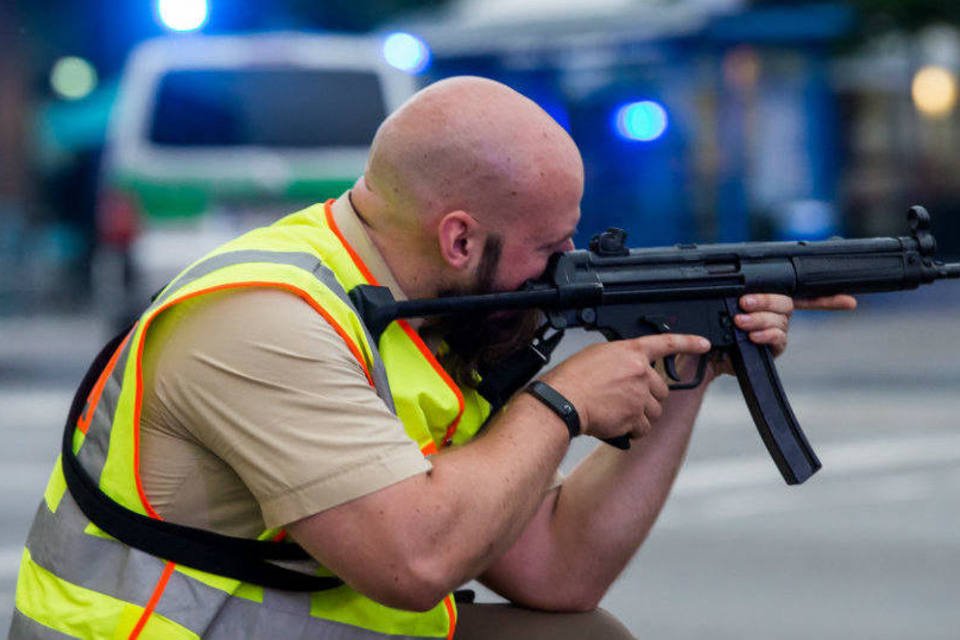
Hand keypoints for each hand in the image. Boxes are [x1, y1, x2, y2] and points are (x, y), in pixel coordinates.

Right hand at [540, 333, 710, 442]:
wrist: (563, 401)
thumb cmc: (572, 379)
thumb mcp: (598, 355)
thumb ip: (621, 359)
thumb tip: (630, 369)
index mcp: (631, 352)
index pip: (667, 343)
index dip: (689, 343)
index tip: (704, 344)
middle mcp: (640, 371)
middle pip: (661, 390)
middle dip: (648, 398)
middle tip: (626, 401)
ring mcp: (639, 395)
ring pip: (654, 411)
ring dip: (640, 416)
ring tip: (617, 413)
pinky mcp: (634, 417)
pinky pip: (643, 428)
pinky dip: (632, 431)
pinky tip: (616, 424)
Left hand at [711, 293, 856, 374]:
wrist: (703, 353)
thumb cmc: (711, 326)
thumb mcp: (720, 304)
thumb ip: (736, 295)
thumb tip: (740, 289)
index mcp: (768, 300)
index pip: (802, 294)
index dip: (828, 297)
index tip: (850, 301)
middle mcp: (776, 315)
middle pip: (786, 302)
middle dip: (766, 300)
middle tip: (744, 303)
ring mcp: (776, 332)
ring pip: (780, 320)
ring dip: (760, 319)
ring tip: (740, 321)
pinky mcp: (771, 349)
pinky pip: (777, 339)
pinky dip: (767, 335)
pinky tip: (754, 336)